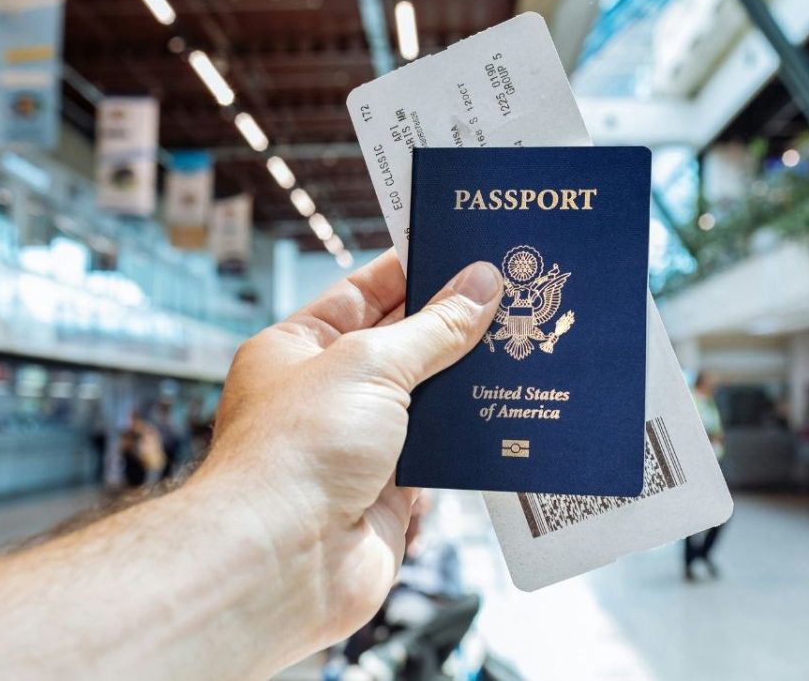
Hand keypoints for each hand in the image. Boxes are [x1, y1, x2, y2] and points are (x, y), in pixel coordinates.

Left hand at [190, 250, 500, 655]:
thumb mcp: (372, 365)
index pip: (363, 293)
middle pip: (401, 347)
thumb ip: (434, 328)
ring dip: (466, 386)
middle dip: (452, 327)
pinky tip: (508, 417)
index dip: (413, 270)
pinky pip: (440, 457)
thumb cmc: (297, 452)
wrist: (284, 560)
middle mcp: (325, 395)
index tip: (463, 249)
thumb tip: (480, 286)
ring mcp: (357, 446)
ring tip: (524, 349)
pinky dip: (468, 443)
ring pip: (427, 403)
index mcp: (298, 349)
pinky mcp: (388, 494)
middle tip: (512, 294)